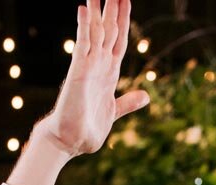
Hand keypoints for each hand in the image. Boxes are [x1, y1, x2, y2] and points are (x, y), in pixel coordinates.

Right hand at [37, 0, 148, 157]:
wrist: (70, 141)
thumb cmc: (89, 128)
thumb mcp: (114, 111)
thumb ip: (128, 102)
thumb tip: (145, 96)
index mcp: (109, 72)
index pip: (118, 39)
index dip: (124, 20)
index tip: (126, 0)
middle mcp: (99, 64)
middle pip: (108, 29)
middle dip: (112, 8)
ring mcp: (88, 66)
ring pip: (96, 31)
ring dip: (98, 10)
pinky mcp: (78, 72)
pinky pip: (83, 44)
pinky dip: (85, 26)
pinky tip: (85, 9)